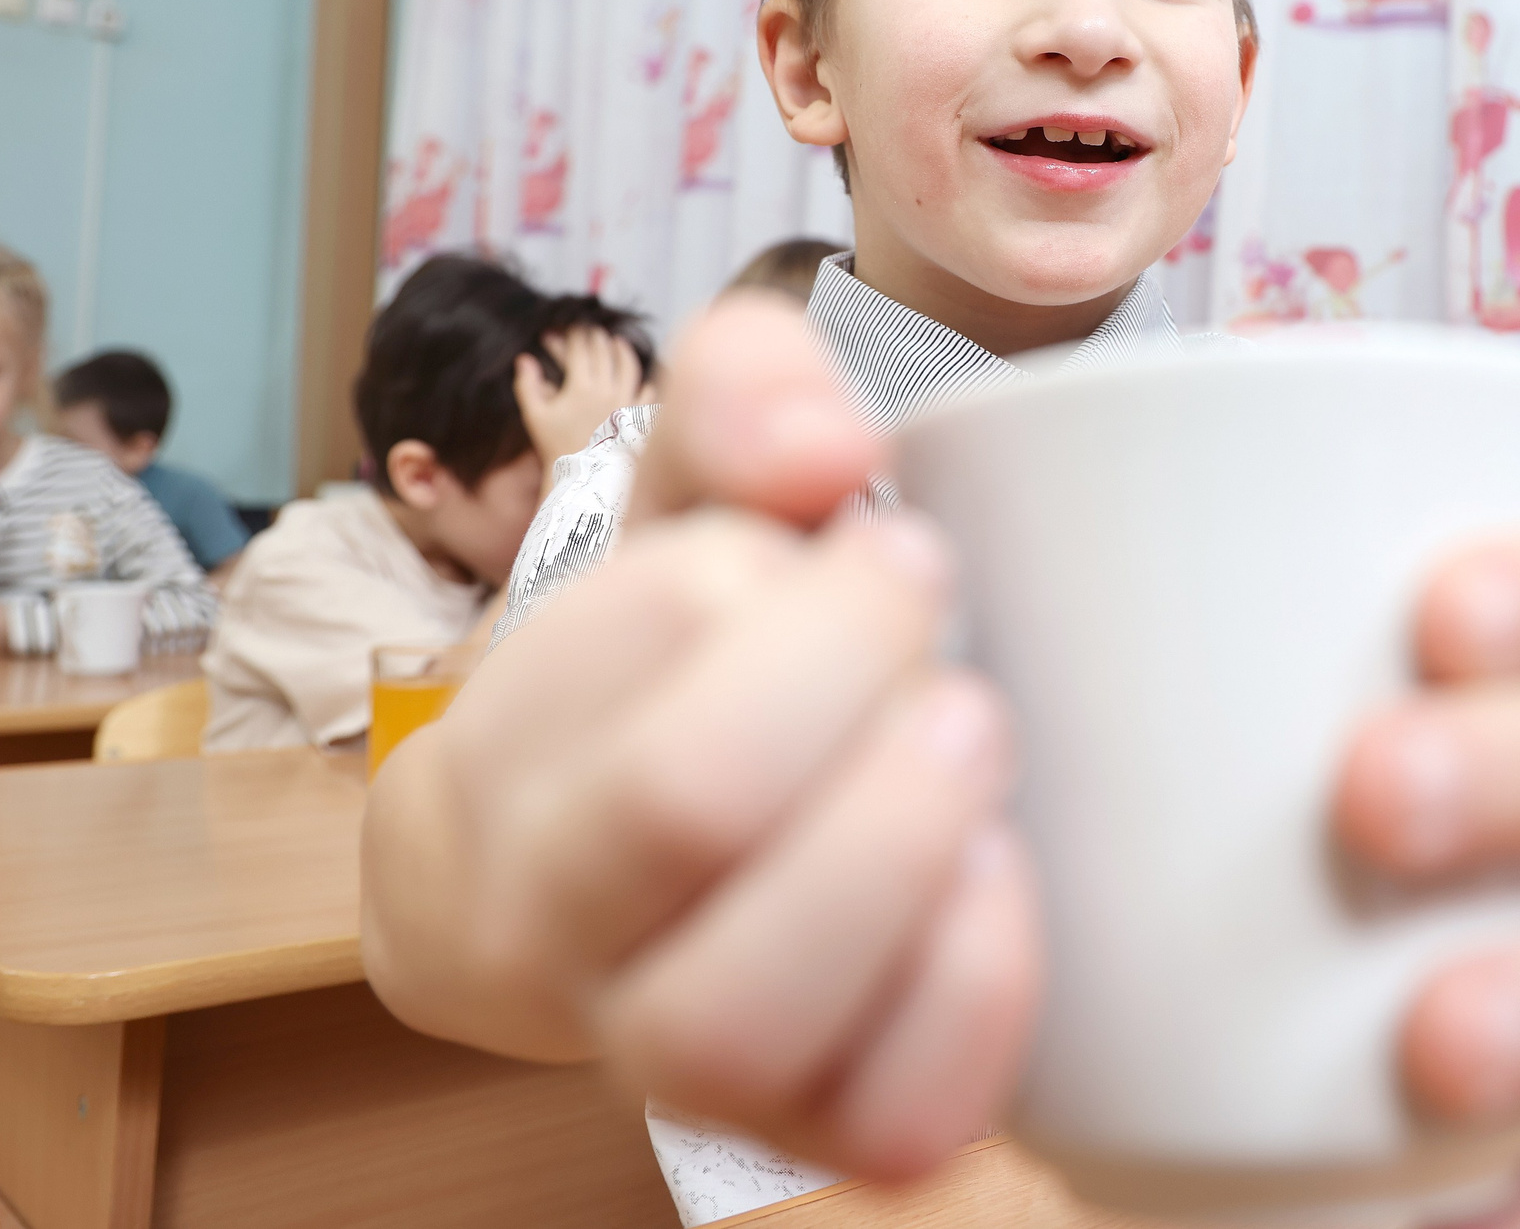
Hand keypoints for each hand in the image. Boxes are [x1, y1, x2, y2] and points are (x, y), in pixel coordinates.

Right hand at [364, 295, 1037, 1179]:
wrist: (592, 874)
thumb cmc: (676, 656)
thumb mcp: (692, 484)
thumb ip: (743, 393)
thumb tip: (824, 451)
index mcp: (516, 750)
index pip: (634, 632)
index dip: (770, 570)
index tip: (873, 529)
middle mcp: (560, 923)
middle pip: (680, 805)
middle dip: (844, 670)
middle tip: (928, 605)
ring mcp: (678, 1053)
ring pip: (732, 1016)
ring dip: (890, 845)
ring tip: (966, 728)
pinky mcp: (821, 1126)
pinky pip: (880, 1116)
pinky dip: (968, 996)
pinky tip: (1003, 873)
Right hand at [513, 325, 648, 466]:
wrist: (582, 476)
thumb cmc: (555, 445)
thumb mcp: (535, 415)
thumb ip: (528, 385)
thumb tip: (523, 359)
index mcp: (581, 387)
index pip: (580, 350)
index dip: (575, 334)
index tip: (571, 326)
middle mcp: (607, 391)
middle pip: (605, 353)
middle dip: (597, 338)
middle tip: (593, 330)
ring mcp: (625, 404)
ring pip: (629, 368)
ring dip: (623, 351)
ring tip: (618, 342)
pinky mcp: (636, 419)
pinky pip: (646, 395)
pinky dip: (645, 383)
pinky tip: (643, 378)